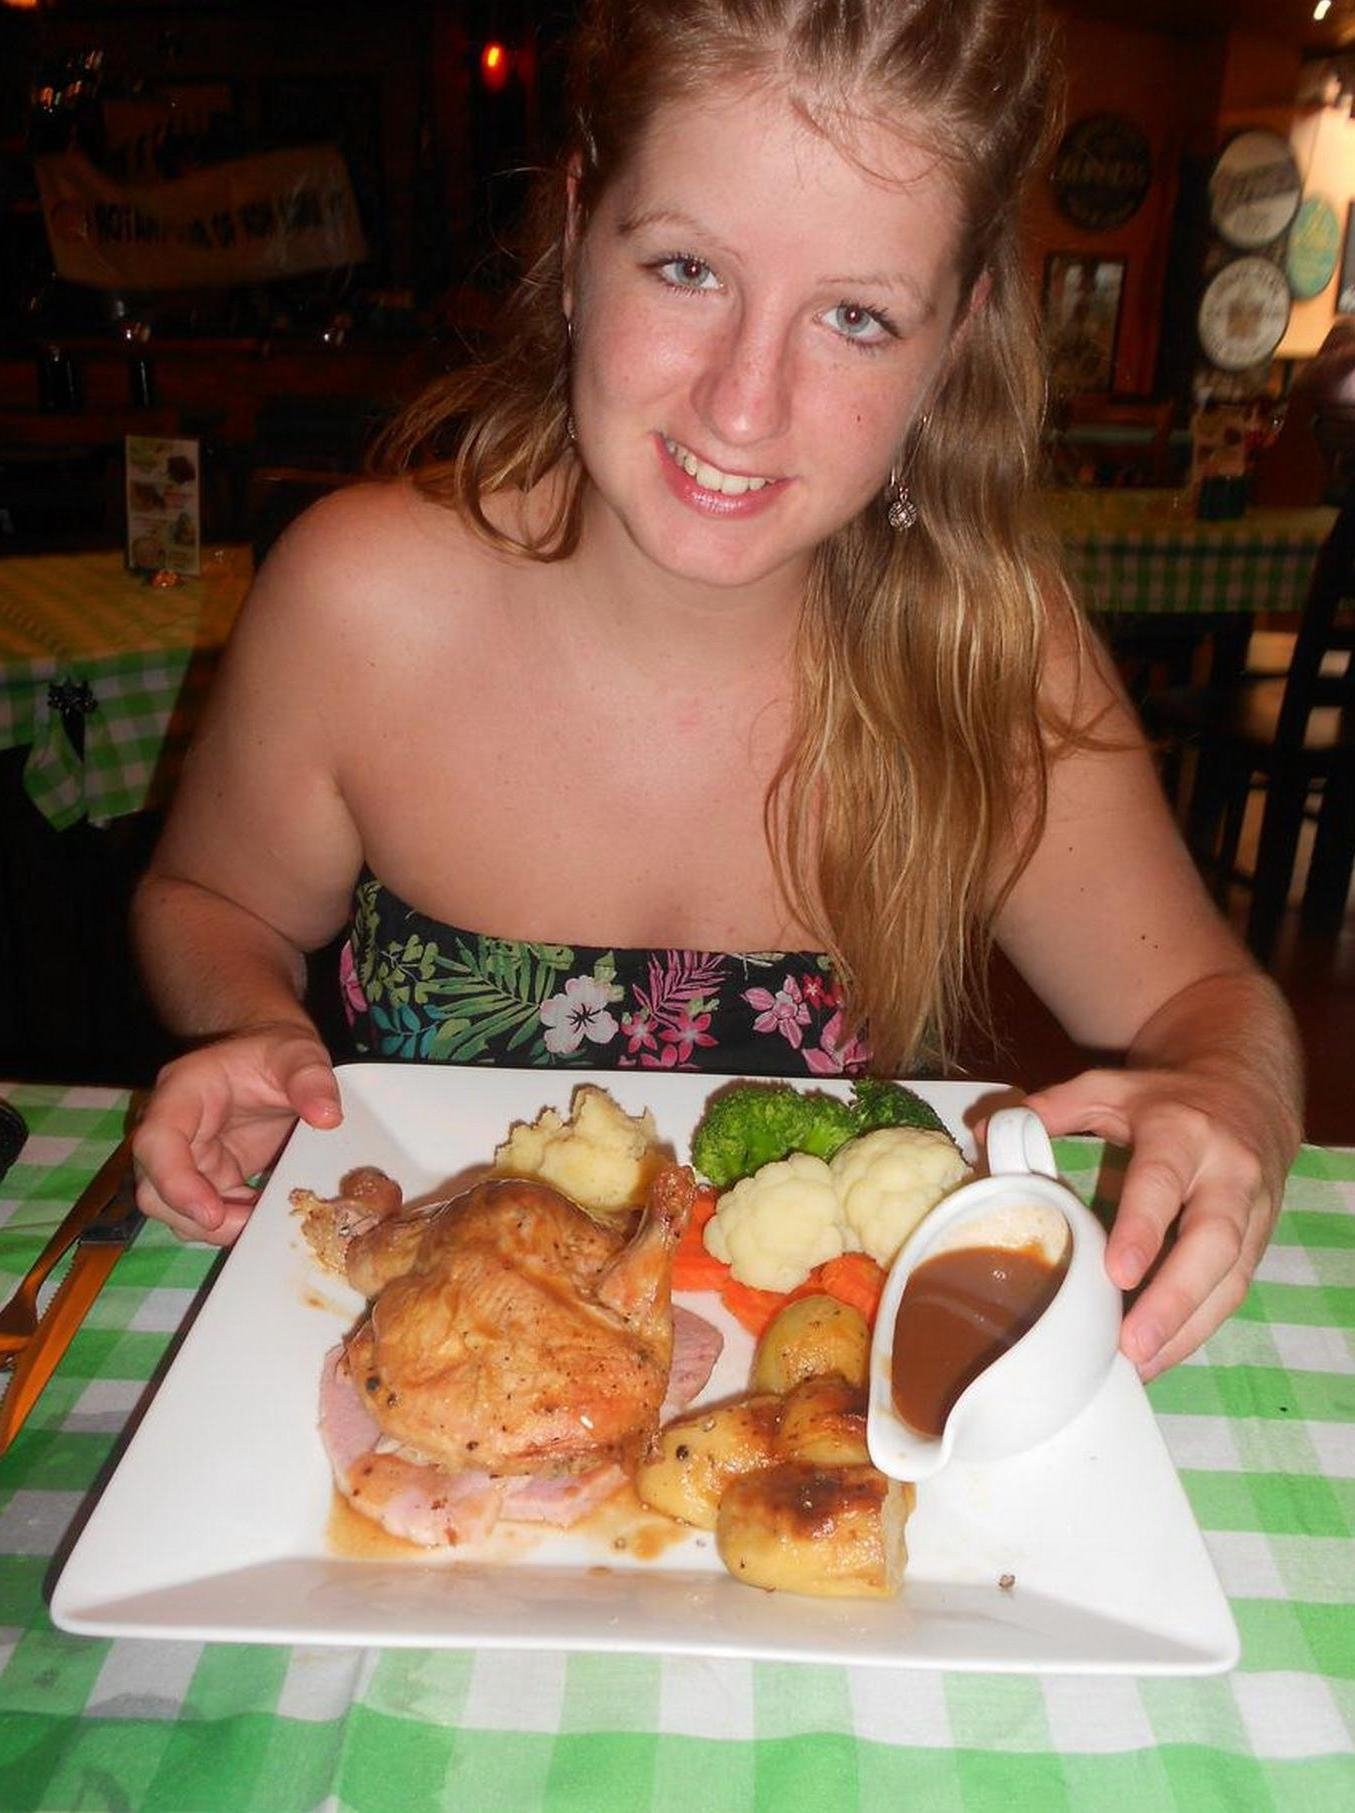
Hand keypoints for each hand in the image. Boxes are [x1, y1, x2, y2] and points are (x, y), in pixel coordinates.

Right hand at [132, 1023, 341, 1245]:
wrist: (275, 1059)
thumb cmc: (276, 1052)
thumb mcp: (299, 1054)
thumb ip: (311, 1079)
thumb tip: (328, 1118)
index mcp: (182, 1093)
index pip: (155, 1142)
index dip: (175, 1183)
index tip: (212, 1214)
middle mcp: (172, 1131)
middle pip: (154, 1191)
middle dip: (196, 1219)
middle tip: (251, 1225)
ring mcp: (187, 1159)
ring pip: (175, 1212)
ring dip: (217, 1228)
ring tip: (266, 1219)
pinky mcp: (210, 1178)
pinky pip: (208, 1215)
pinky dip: (236, 1225)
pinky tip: (269, 1215)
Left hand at [1023, 1066, 1297, 1379]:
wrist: (1250, 1090)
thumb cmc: (1166, 1098)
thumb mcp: (1110, 1088)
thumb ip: (1054, 1107)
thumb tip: (986, 1133)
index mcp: (1182, 1132)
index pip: (1163, 1182)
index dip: (1144, 1228)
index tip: (1117, 1273)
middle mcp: (1227, 1174)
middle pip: (1214, 1243)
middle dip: (1176, 1298)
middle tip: (1133, 1346)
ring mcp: (1252, 1212)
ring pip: (1231, 1278)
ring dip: (1188, 1328)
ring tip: (1140, 1366)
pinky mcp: (1259, 1243)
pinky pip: (1234, 1292)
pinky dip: (1198, 1329)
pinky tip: (1159, 1356)